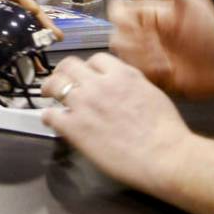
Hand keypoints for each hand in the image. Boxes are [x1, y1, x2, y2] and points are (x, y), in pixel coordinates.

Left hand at [41, 53, 192, 192]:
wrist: (163, 155)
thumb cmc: (165, 128)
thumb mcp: (151, 92)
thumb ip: (131, 83)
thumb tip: (120, 84)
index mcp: (121, 74)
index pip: (95, 59)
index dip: (89, 67)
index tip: (87, 76)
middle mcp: (98, 84)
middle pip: (69, 65)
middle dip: (63, 71)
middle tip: (59, 80)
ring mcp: (83, 104)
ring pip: (55, 85)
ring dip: (50, 89)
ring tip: (48, 95)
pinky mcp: (74, 127)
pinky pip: (51, 115)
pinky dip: (49, 116)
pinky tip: (51, 119)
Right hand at [107, 0, 213, 96]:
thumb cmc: (211, 32)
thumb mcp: (192, 3)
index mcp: (148, 13)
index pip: (117, 11)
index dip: (124, 20)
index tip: (146, 27)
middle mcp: (142, 32)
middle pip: (115, 35)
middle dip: (137, 44)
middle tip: (161, 48)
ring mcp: (143, 54)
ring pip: (121, 55)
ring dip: (144, 58)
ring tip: (168, 61)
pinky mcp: (147, 73)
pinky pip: (132, 71)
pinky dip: (149, 71)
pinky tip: (169, 70)